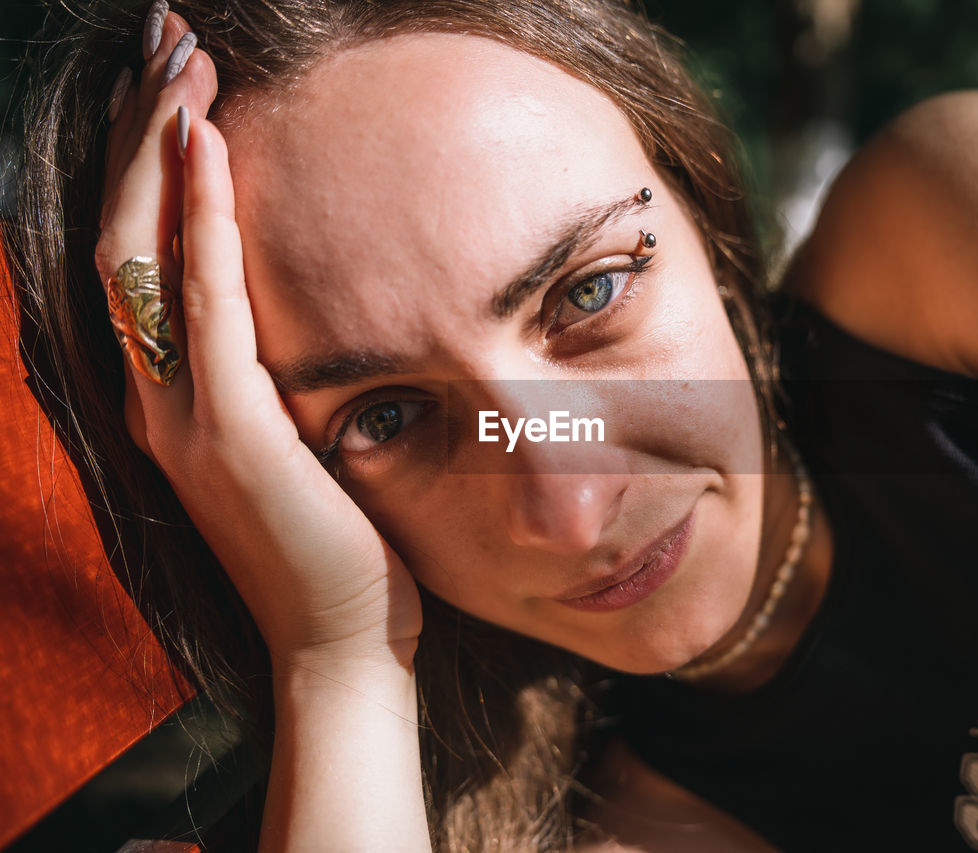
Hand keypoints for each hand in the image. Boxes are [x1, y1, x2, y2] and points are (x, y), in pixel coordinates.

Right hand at [95, 9, 422, 670]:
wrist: (342, 640)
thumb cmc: (338, 541)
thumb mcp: (300, 437)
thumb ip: (281, 370)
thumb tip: (315, 299)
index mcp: (173, 395)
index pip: (142, 252)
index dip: (148, 162)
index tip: (177, 83)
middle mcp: (158, 395)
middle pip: (125, 232)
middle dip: (141, 130)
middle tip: (169, 39)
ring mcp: (184, 414)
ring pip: (147, 252)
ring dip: (161, 148)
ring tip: (181, 60)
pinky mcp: (232, 431)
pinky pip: (209, 306)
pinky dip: (204, 221)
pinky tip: (210, 145)